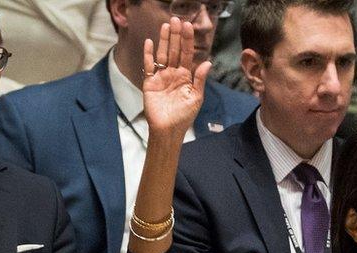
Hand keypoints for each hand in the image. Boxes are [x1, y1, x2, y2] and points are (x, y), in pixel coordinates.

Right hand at [142, 17, 210, 134]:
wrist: (168, 130)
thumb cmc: (184, 116)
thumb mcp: (196, 98)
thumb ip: (200, 80)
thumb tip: (207, 62)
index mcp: (186, 76)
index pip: (187, 54)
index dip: (187, 40)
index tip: (189, 26)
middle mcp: (173, 73)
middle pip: (174, 50)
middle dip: (176, 35)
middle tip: (176, 19)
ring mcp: (161, 77)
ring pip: (163, 54)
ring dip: (164, 40)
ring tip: (166, 25)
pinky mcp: (150, 82)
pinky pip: (149, 65)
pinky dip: (149, 54)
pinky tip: (150, 43)